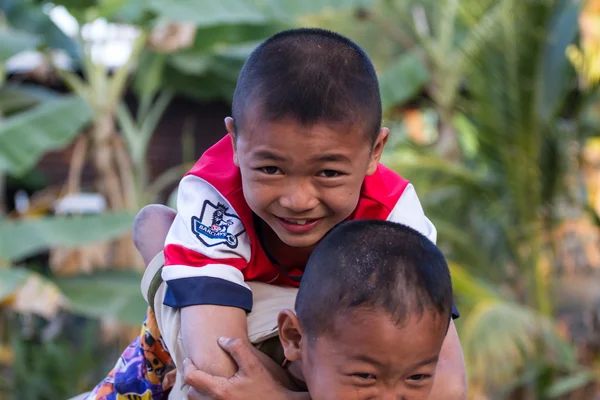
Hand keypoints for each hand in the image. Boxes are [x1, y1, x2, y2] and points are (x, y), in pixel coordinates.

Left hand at [184, 337, 307, 399]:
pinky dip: (205, 398)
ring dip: (198, 391)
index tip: (189, 360)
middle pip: (191, 393)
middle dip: (192, 381)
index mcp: (220, 391)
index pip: (192, 378)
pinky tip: (213, 391)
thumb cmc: (266, 387)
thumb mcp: (253, 365)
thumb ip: (237, 348)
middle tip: (197, 370)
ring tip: (204, 381)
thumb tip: (220, 340)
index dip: (188, 366)